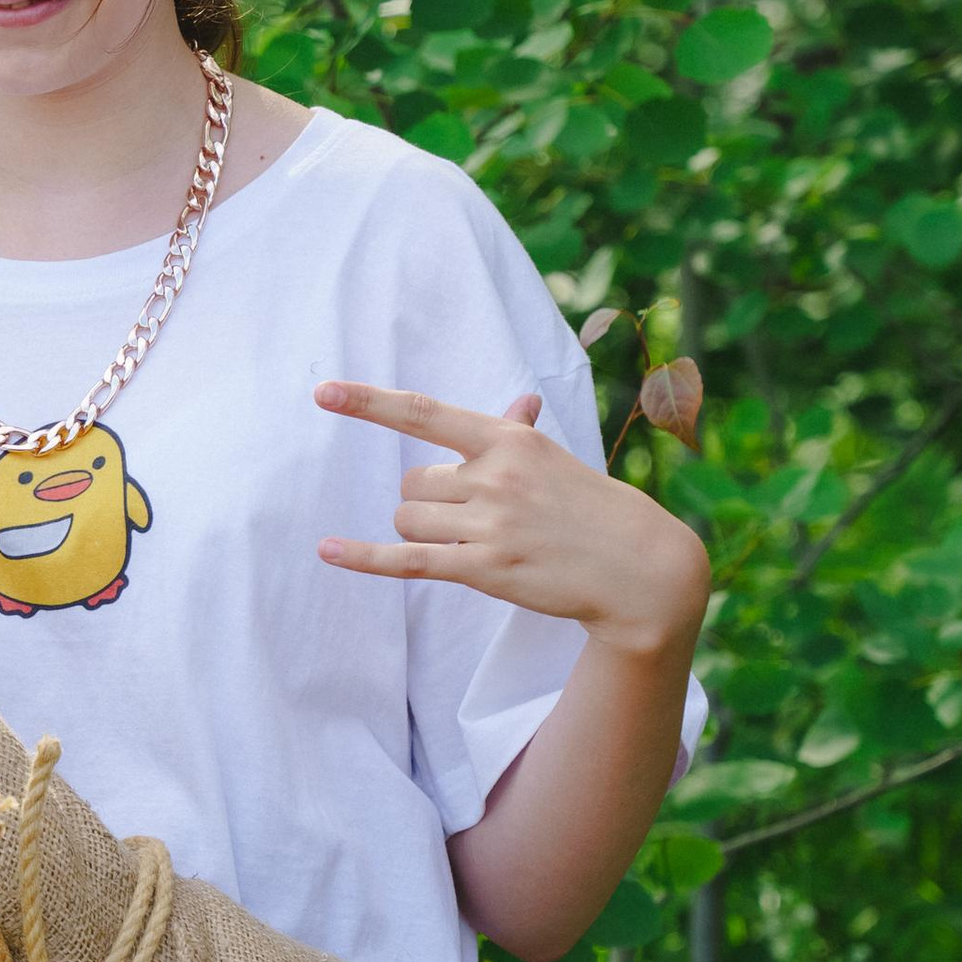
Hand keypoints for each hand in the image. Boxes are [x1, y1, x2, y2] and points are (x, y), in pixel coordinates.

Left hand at [315, 381, 709, 656]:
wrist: (638, 566)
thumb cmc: (591, 508)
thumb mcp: (554, 460)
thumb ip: (520, 432)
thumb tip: (520, 401)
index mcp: (507, 440)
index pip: (424, 414)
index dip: (369, 403)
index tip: (323, 392)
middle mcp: (495, 476)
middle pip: (412, 483)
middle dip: (429, 502)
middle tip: (478, 518)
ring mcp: (490, 524)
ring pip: (409, 520)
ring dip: (422, 532)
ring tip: (475, 542)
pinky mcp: (486, 569)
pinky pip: (408, 561)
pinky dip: (364, 558)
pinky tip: (328, 550)